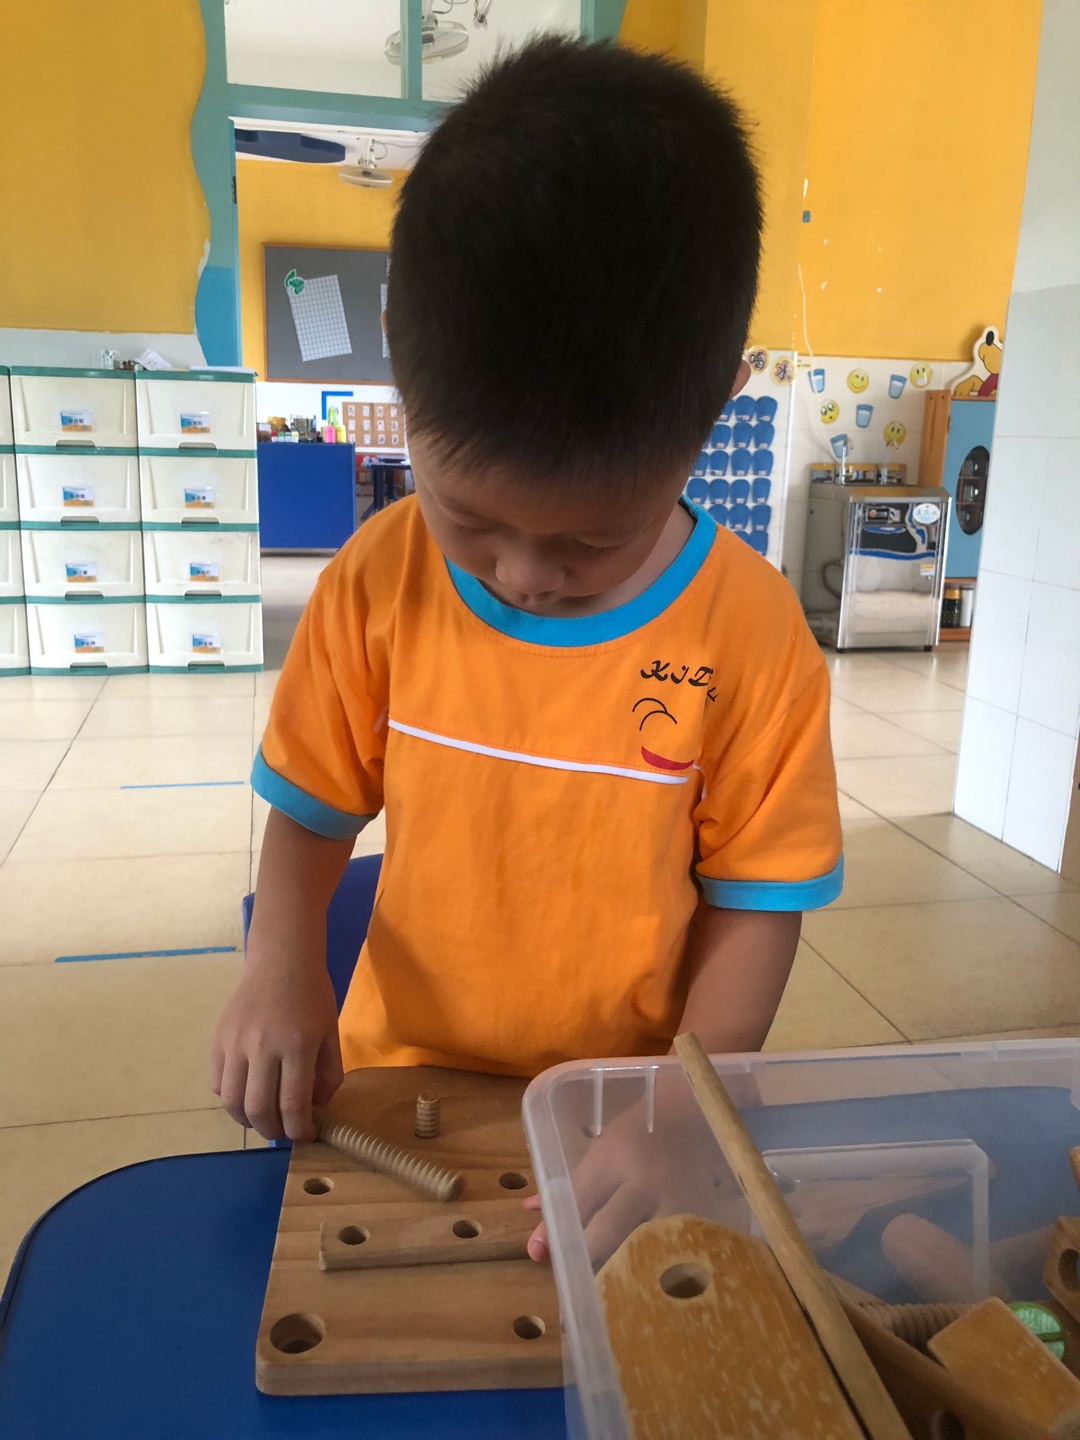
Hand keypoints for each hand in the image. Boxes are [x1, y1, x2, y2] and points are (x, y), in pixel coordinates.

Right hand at [210, 957, 342, 1141]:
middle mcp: (262, 1047)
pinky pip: (218, 1083)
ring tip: (263, 1118)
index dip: (300, 1131)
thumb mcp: (331, 1033)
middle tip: (283, 1131)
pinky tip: (248, 1092)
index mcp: (296, 1046)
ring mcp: (235, 1043)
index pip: (293, 1106)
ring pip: (232, 1102)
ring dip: (248, 1120)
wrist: (281, 960)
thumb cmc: (312, 996)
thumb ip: (329, 1074)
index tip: (306, 1135)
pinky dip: (231, 1098)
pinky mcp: (218, 1040)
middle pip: (258, 1110)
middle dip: (272, 1131)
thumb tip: (315, 1108)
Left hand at [526, 1071, 757, 1265]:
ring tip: (609, 1286)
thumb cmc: (638, 1133)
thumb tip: (532, 1218)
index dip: (556, 1232)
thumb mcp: (601, 1149)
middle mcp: (645, 1180)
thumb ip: (571, 1187)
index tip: (538, 1254)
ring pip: (642, 1249)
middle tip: (574, 1281)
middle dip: (586, 1258)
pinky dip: (658, 1266)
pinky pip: (673, 1251)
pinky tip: (648, 1279)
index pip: (579, 1202)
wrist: (693, 1114)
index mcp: (614, 1157)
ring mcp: (677, 1201)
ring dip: (623, 1269)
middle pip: (608, 1232)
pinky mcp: (701, 1217)